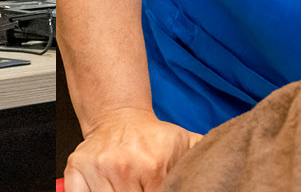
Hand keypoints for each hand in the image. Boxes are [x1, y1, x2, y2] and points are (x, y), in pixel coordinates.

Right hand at [62, 110, 200, 191]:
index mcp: (152, 165)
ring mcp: (97, 168)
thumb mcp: (186, 144)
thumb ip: (203, 159)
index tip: (156, 189)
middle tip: (140, 186)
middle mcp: (123, 166)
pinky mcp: (75, 168)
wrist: (119, 116)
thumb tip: (224, 173)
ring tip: (128, 185)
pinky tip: (105, 189)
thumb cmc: (150, 137)